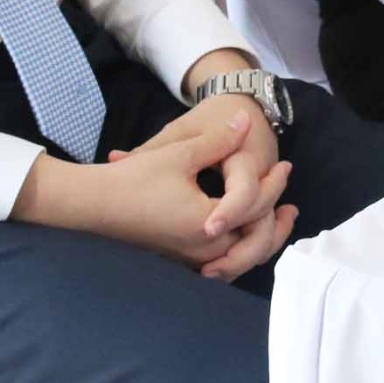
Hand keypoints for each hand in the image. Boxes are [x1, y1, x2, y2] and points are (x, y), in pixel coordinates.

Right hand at [19, 109, 289, 276]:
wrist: (92, 205)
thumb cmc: (134, 179)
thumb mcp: (179, 151)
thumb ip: (218, 140)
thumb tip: (244, 122)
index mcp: (205, 223)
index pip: (254, 206)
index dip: (273, 184)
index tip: (285, 166)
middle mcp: (201, 248)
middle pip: (254, 243)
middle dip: (275, 224)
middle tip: (291, 205)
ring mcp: (190, 259)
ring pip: (239, 258)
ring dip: (260, 241)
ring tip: (275, 220)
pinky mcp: (180, 260)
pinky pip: (222, 261)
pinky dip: (239, 249)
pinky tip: (242, 233)